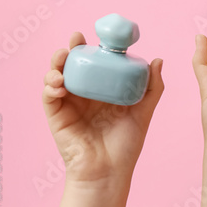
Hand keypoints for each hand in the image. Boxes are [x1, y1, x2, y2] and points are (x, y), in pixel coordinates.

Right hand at [42, 32, 164, 185]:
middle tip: (75, 40)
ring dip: (56, 65)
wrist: (109, 171)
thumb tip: (158, 59)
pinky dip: (50, 86)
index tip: (94, 34)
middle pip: (73, 66)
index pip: (96, 64)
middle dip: (70, 50)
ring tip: (62, 60)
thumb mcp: (143, 112)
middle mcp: (84, 94)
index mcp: (103, 91)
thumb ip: (152, 87)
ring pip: (56, 77)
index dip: (92, 48)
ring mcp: (68, 105)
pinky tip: (59, 83)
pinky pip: (49, 97)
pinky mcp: (56, 116)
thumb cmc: (126, 144)